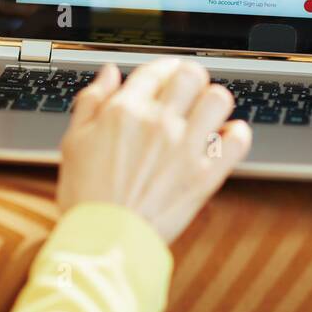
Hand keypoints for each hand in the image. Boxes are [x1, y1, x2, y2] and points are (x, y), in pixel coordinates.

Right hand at [57, 59, 252, 243]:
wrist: (103, 243)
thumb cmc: (86, 196)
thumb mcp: (74, 141)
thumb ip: (92, 100)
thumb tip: (109, 73)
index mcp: (125, 112)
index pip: (156, 70)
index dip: (163, 68)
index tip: (167, 75)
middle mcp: (158, 124)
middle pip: (192, 75)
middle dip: (192, 78)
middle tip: (190, 90)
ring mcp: (184, 149)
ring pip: (218, 99)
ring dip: (214, 103)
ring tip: (207, 114)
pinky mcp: (204, 176)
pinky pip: (237, 141)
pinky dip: (236, 135)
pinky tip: (225, 138)